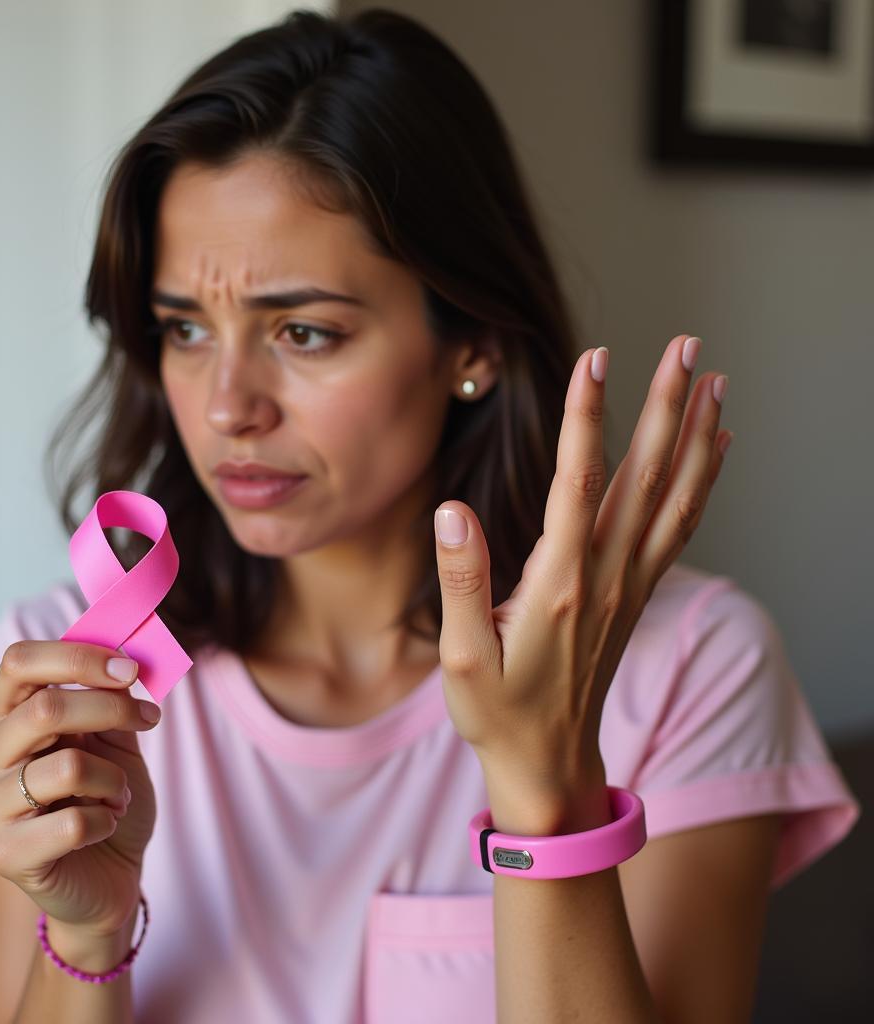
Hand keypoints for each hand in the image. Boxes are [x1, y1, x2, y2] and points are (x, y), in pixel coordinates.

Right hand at [0, 641, 161, 937]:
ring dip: (114, 778)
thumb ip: (111, 697)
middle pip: (45, 709)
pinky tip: (103, 825)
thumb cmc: (105, 795)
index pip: (19, 663)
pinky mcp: (6, 856)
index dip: (78, 657)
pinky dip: (107, 819)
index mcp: (0, 719)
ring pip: (68, 768)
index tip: (129, 668)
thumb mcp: (114, 737)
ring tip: (117, 792)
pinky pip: (74, 823)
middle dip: (111, 709)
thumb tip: (123, 660)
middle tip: (148, 717)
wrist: (111, 871)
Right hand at [433, 335, 729, 799]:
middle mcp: (605, 578)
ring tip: (714, 381)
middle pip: (644, 478)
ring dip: (695, 436)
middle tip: (686, 346)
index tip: (596, 361)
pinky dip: (702, 484)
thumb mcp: (461, 654)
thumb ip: (459, 578)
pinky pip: (679, 529)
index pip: (577, 485)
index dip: (586, 419)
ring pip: (673, 499)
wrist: (549, 763)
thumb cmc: (498, 711)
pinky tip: (716, 450)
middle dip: (666, 407)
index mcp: (558, 585)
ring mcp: (628, 586)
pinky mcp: (634, 595)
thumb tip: (452, 510)